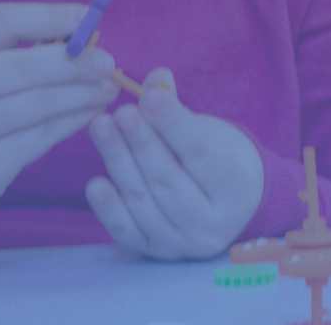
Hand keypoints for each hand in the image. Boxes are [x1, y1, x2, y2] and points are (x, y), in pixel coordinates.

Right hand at [0, 3, 121, 224]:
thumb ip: (10, 52)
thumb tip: (81, 36)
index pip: (1, 22)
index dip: (49, 16)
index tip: (88, 17)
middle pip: (26, 66)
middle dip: (76, 62)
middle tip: (110, 62)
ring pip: (40, 105)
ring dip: (83, 94)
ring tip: (109, 88)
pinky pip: (41, 138)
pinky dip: (72, 122)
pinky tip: (91, 112)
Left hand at [85, 68, 264, 259]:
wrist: (233, 206)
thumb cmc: (218, 159)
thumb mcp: (207, 130)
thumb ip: (177, 108)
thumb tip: (156, 77)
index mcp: (236, 182)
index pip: (200, 151)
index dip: (173, 123)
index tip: (149, 97)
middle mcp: (216, 220)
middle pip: (168, 177)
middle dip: (140, 142)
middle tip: (118, 113)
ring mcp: (186, 242)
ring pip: (145, 201)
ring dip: (118, 163)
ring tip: (100, 129)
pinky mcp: (160, 254)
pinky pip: (129, 232)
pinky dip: (110, 208)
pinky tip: (95, 183)